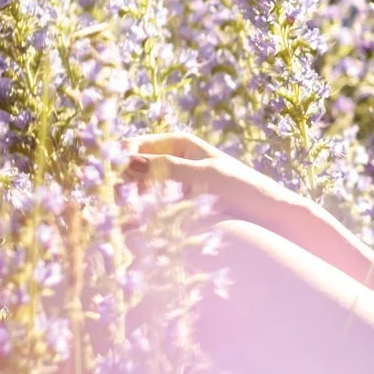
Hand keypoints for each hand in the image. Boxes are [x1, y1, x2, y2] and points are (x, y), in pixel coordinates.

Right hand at [123, 132, 309, 232]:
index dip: (117, 158)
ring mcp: (172, 184)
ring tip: (122, 220)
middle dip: (119, 184)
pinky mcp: (175, 208)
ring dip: (127, 204)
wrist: (269, 215)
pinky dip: (140, 218)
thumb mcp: (204, 176)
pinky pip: (150, 210)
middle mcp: (171, 160)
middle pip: (132, 168)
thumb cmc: (242, 188)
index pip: (136, 145)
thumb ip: (167, 169)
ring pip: (137, 191)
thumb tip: (127, 160)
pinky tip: (133, 231)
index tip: (105, 177)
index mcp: (178, 143)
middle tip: (111, 203)